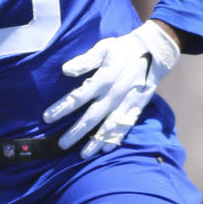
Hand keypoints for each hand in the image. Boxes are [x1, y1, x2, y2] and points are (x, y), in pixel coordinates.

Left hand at [43, 19, 179, 158]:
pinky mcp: (137, 107)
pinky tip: (105, 148)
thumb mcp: (104, 48)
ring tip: (82, 155)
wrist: (156, 51)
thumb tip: (65, 70)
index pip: (79, 96)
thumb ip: (85, 61)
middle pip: (92, 117)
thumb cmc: (124, 49)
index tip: (47, 118)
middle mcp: (114, 94)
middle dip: (76, 132)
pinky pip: (125, 126)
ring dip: (95, 141)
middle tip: (61, 144)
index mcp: (104, 78)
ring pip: (108, 126)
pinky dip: (115, 138)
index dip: (62, 107)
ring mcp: (127, 103)